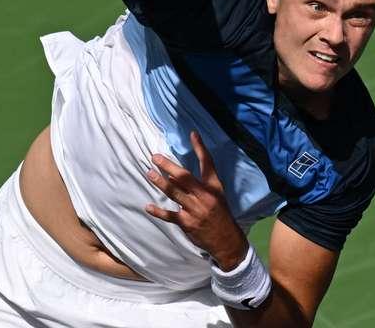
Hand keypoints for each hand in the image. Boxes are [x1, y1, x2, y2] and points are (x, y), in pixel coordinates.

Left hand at [145, 131, 249, 269]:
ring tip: (149, 173)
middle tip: (155, 157)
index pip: (208, 163)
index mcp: (214, 187)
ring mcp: (195, 210)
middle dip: (169, 166)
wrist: (226, 239)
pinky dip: (158, 211)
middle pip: (185, 177)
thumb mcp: (217, 195)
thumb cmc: (220, 214)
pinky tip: (148, 206)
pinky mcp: (187, 223)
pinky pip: (170, 215)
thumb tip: (176, 175)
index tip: (193, 133)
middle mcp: (205, 196)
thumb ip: (199, 184)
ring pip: (175, 193)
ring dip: (161, 183)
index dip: (200, 148)